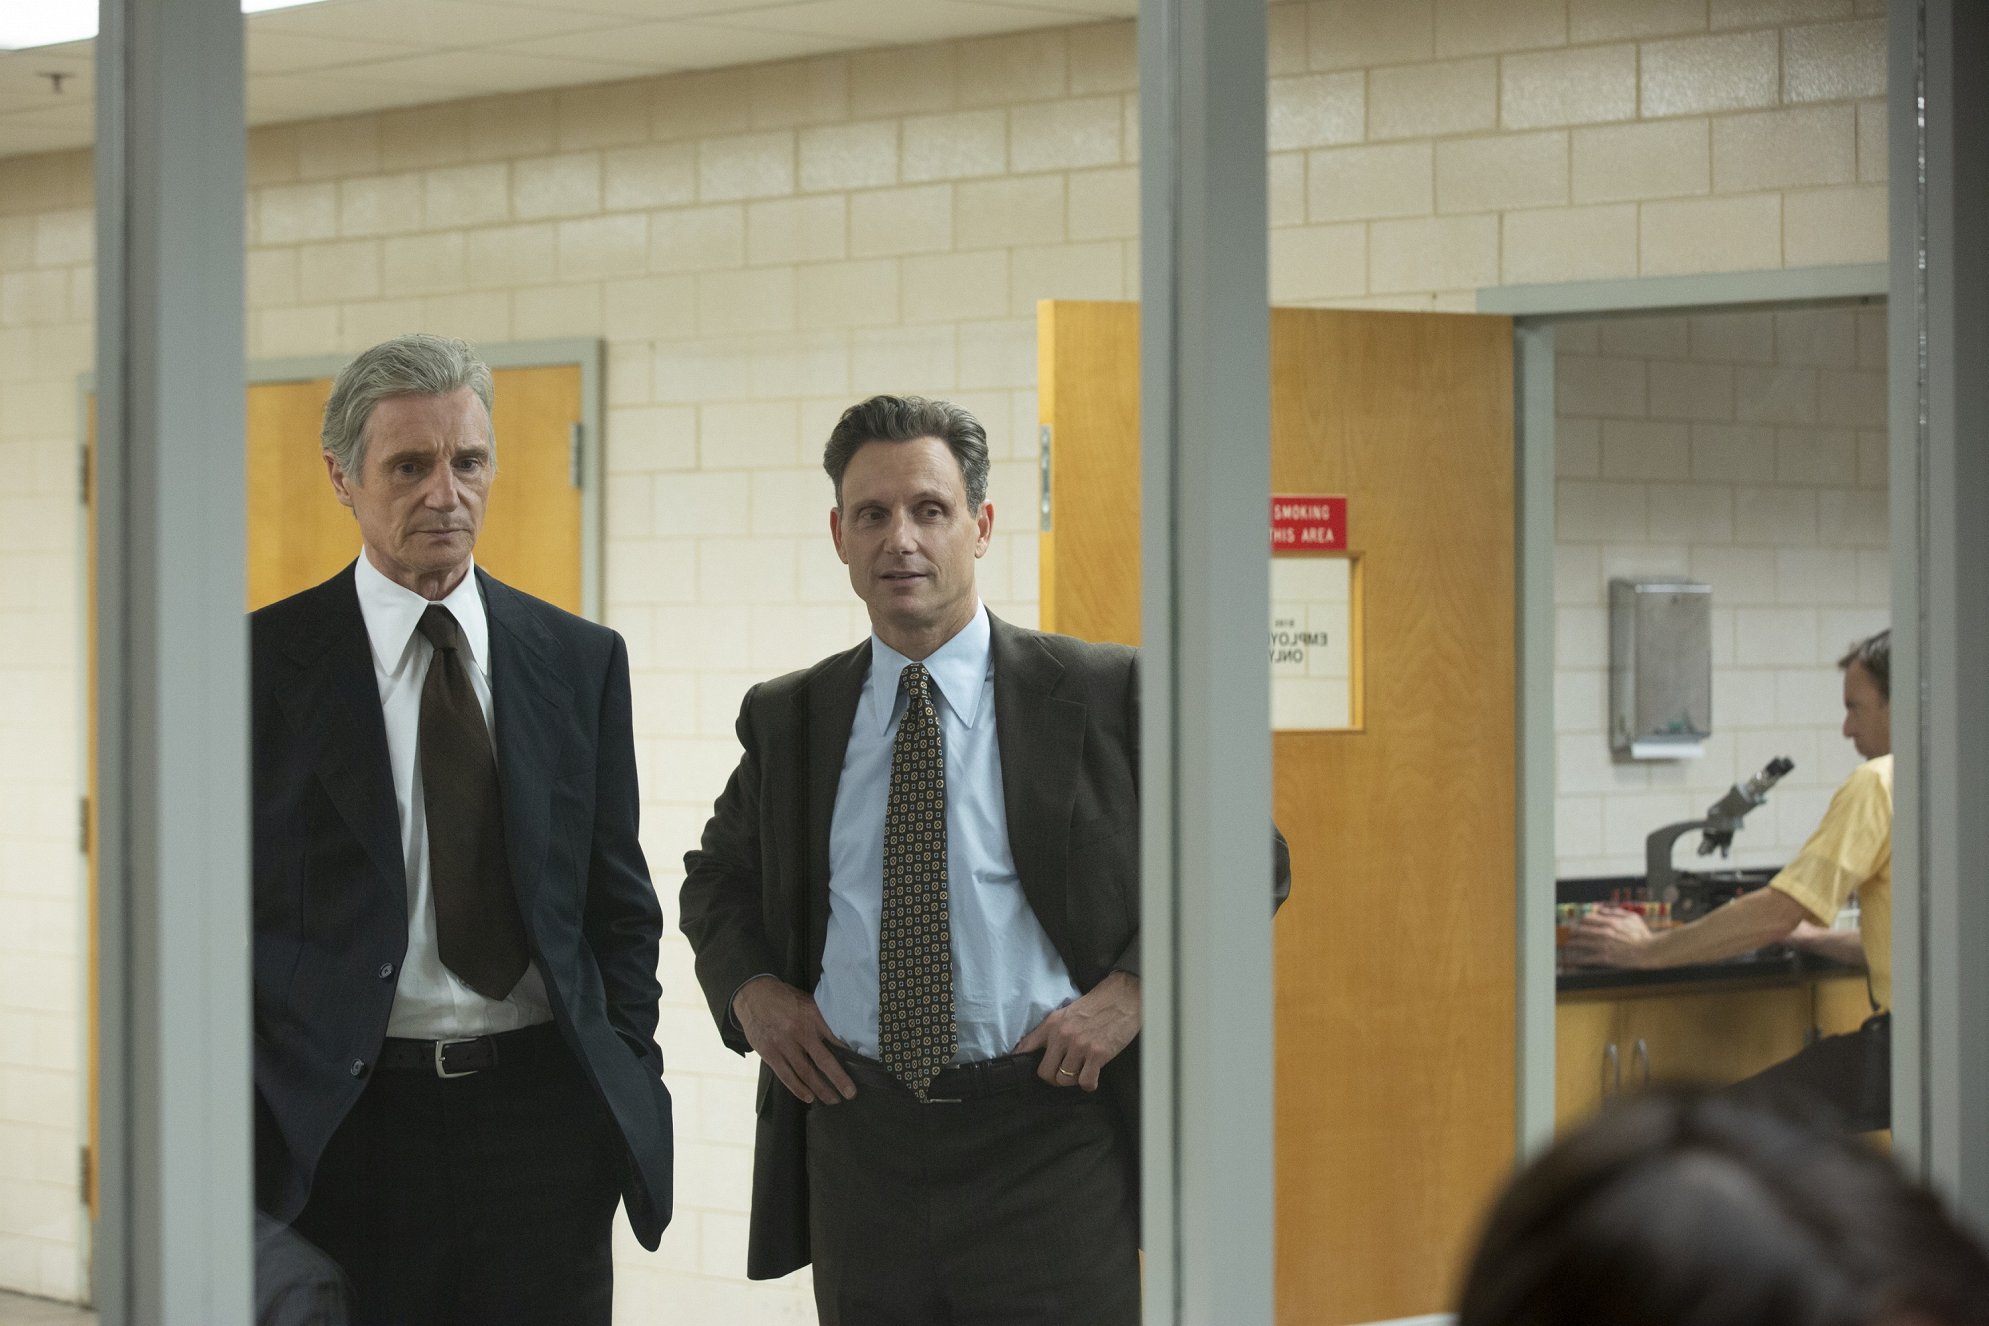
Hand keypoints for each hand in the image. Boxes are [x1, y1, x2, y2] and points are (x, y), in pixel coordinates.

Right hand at [732, 977, 856, 1104]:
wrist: (753, 994)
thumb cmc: (785, 998)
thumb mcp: (807, 1001)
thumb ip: (821, 1018)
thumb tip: (842, 1035)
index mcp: (812, 1016)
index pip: (836, 1038)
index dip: (849, 1053)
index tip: (862, 1066)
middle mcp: (799, 1031)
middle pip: (823, 1060)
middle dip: (839, 1079)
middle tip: (850, 1093)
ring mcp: (783, 1044)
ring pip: (805, 1072)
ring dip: (820, 1089)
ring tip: (833, 1100)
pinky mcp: (770, 1053)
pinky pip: (786, 1075)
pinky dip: (798, 1088)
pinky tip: (809, 1097)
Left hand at [1015, 971, 1140, 1090]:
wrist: (1124, 996)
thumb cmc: (1098, 1004)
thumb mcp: (1068, 1012)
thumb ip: (1054, 1030)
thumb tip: (1043, 1050)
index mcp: (1052, 1024)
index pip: (1026, 1047)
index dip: (1020, 1061)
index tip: (1019, 1070)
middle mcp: (1062, 1036)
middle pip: (1044, 1072)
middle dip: (1053, 1077)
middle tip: (1063, 1074)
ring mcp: (1080, 1046)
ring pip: (1064, 1080)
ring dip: (1073, 1080)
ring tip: (1081, 1071)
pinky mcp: (1097, 1054)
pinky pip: (1086, 1082)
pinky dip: (1089, 1083)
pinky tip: (1093, 1075)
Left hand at [1563, 906, 1655, 968]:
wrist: (1648, 951)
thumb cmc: (1642, 935)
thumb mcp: (1632, 917)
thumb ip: (1616, 911)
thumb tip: (1602, 909)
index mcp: (1610, 922)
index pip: (1588, 918)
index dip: (1581, 921)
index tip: (1579, 923)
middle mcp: (1604, 932)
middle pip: (1581, 930)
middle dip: (1573, 931)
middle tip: (1570, 934)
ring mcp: (1603, 946)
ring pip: (1581, 943)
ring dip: (1573, 943)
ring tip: (1569, 944)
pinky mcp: (1605, 958)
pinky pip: (1588, 959)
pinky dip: (1580, 960)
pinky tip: (1575, 961)